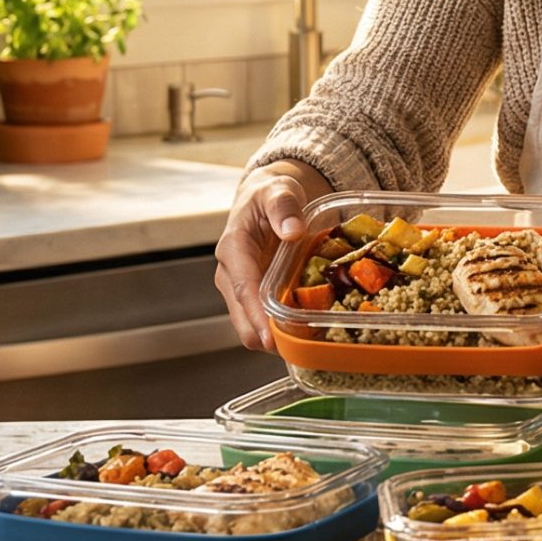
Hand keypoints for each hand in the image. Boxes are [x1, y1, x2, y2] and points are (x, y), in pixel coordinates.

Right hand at [214, 160, 332, 350]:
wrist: (264, 198)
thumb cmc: (270, 194)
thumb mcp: (278, 191)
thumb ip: (283, 208)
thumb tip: (292, 232)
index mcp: (233, 250)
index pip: (241, 288)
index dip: (255, 316)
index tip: (269, 339)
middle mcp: (231, 275)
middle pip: (243, 318)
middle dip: (267, 337)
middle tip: (302, 348)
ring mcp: (242, 288)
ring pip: (252, 325)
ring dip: (276, 338)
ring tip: (309, 344)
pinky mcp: (254, 295)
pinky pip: (265, 320)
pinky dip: (282, 329)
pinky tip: (308, 332)